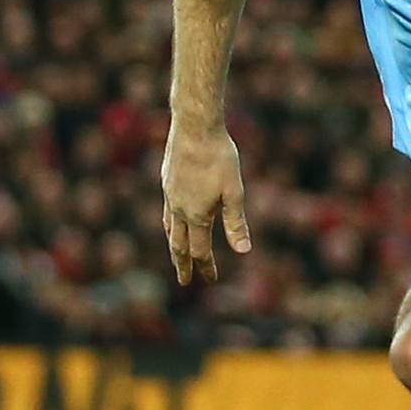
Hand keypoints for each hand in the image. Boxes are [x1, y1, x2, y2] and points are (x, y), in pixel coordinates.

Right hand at [161, 125, 251, 284]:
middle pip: (179, 245)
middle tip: (184, 281)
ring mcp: (170, 195)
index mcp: (196, 215)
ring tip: (176, 255)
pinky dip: (170, 224)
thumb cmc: (219, 158)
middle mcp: (179, 209)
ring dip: (174, 245)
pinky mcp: (167, 180)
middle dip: (183, 265)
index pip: (200, 250)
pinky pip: (166, 210)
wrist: (194, 127)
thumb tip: (244, 251)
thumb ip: (236, 223)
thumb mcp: (234, 192)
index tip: (212, 279)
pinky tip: (174, 219)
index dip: (207, 266)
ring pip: (169, 228)